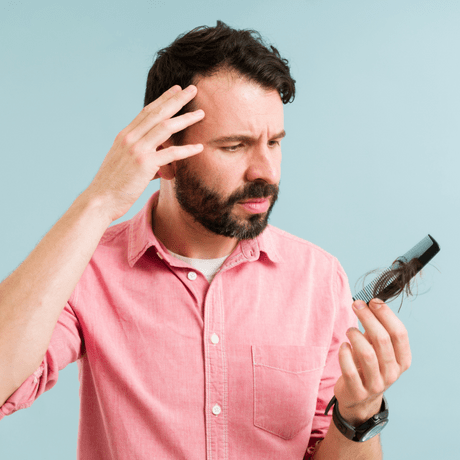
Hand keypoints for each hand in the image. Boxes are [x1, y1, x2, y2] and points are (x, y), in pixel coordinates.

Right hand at [84, 85, 204, 221]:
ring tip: (202, 114)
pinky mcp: (144, 164)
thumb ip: (146, 161)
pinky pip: (171, 154)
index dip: (163, 99)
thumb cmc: (114, 186)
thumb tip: (161, 168)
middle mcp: (130, 138)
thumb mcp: (127, 166)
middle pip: (158, 113)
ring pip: (166, 128)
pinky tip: (199, 147)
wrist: (100, 200)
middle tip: (192, 89)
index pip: (147, 112)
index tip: (176, 90)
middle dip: (177, 100)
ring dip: (186, 119)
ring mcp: (137, 150)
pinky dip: (187, 150)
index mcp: (125, 136)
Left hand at [333, 298, 410, 425]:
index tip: (373, 301)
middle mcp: (392, 373)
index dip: (386, 315)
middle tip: (356, 305)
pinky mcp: (357, 391)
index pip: (399, 334)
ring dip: (355, 336)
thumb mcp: (378, 349)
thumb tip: (369, 303)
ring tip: (349, 330)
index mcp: (402, 360)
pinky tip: (343, 346)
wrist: (360, 399)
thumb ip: (376, 330)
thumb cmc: (368, 366)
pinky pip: (349, 369)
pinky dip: (345, 353)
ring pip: (367, 354)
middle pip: (382, 340)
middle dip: (368, 318)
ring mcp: (376, 384)